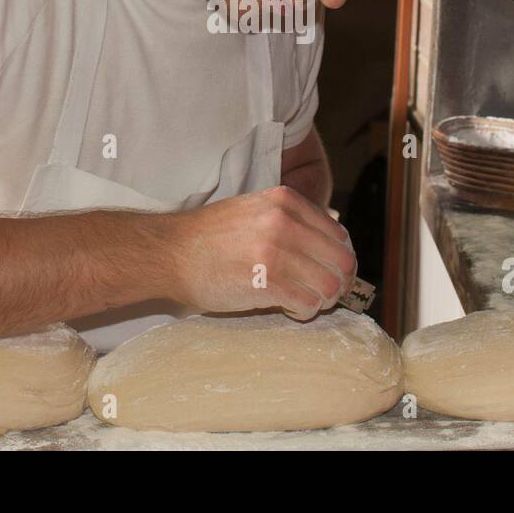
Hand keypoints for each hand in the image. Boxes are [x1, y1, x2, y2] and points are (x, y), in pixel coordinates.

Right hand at [165, 185, 356, 320]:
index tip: (329, 272)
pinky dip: (304, 311)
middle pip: (342, 261)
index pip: (338, 235)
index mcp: (286, 201)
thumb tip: (327, 249)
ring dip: (321, 300)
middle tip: (322, 293)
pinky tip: (287, 307)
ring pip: (329, 286)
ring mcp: (277, 251)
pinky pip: (308, 303)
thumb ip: (290, 221)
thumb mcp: (255, 210)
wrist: (171, 252)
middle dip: (337, 282)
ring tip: (303, 301)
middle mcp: (285, 222)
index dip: (339, 259)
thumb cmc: (211, 237)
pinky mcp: (268, 282)